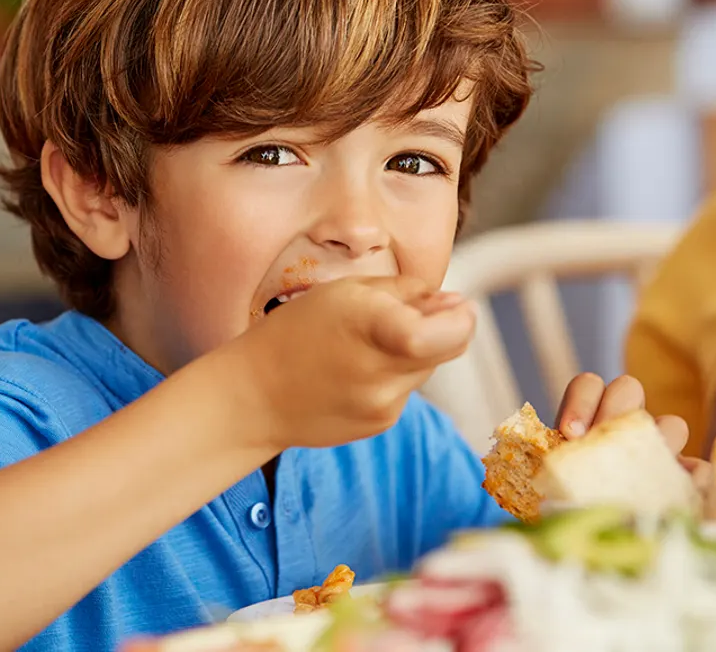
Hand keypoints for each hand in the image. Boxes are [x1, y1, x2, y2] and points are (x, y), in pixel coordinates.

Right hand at [227, 275, 475, 451]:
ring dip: (409, 352)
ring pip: (425, 369)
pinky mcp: (380, 424)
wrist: (254, 397)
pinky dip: (389, 376)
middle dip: (439, 328)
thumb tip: (451, 303)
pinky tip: (350, 372)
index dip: (461, 316)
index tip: (454, 304)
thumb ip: (405, 292)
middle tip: (404, 315)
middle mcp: (387, 372)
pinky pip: (403, 391)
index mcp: (378, 328)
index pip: (454, 331)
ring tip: (361, 345)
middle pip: (449, 348)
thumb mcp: (344, 291)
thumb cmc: (293, 333)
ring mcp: (385, 404)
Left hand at [556, 373, 711, 492]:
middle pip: (628, 390)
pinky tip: (685, 485)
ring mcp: (657, 450)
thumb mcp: (549, 489)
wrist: (592, 545)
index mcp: (589, 419)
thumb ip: (549, 472)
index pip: (588, 386)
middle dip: (615, 407)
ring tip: (643, 463)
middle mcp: (624, 425)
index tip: (570, 432)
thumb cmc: (564, 506)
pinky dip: (695, 475)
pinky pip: (700, 468)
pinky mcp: (684, 481)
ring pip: (672, 424)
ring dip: (661, 437)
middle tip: (602, 435)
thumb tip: (559, 460)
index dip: (581, 401)